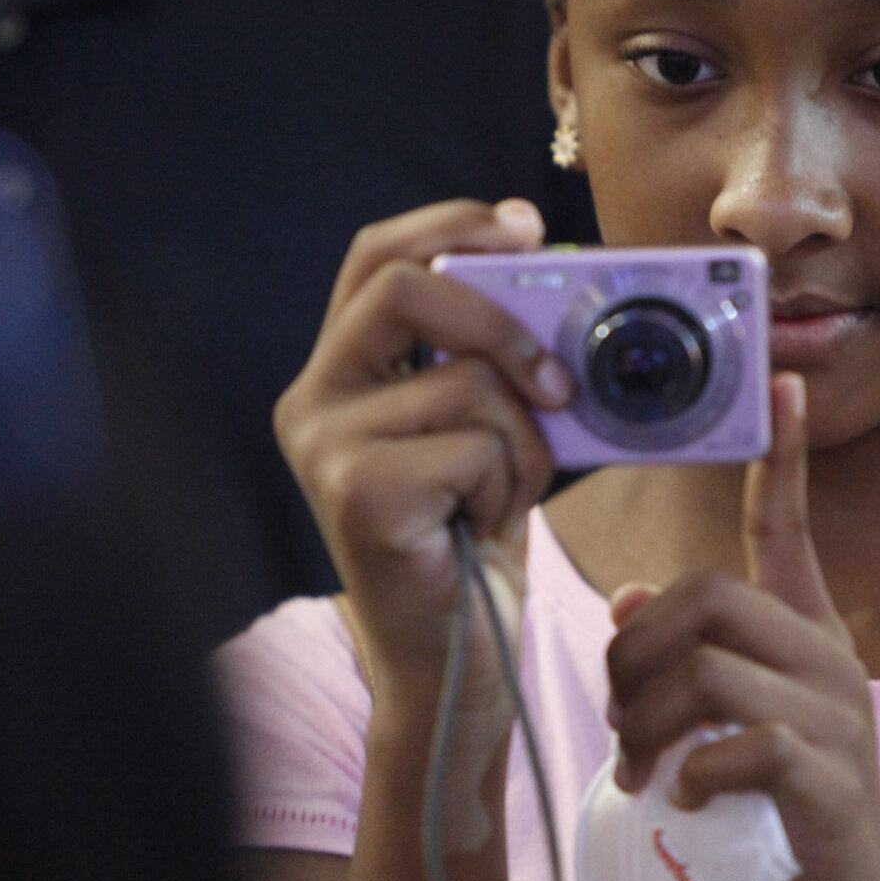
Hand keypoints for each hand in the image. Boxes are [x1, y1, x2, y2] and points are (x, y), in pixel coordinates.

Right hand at [274, 199, 572, 720]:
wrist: (459, 657)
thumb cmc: (475, 537)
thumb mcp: (489, 426)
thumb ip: (498, 358)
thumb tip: (567, 281)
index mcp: (341, 374)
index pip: (376, 257)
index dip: (449, 223)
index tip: (525, 225)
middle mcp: (312, 400)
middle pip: (405, 286)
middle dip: (500, 321)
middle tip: (557, 381)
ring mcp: (326, 446)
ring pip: (469, 380)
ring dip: (522, 443)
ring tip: (496, 500)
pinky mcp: (357, 492)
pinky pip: (477, 444)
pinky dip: (509, 488)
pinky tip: (478, 530)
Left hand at [602, 375, 879, 880]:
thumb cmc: (773, 832)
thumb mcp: (727, 734)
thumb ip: (689, 665)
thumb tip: (632, 593)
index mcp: (809, 642)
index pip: (792, 530)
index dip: (785, 460)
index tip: (783, 383)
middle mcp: (832, 666)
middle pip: (711, 596)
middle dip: (637, 653)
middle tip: (621, 724)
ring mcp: (838, 725)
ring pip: (710, 667)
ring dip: (648, 722)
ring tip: (639, 774)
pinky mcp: (828, 788)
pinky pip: (742, 742)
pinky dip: (692, 771)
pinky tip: (683, 802)